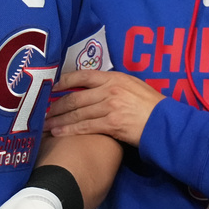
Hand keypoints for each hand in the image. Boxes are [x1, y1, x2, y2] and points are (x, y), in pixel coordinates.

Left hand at [45, 70, 164, 146]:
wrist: (165, 122)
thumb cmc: (152, 104)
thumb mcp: (134, 85)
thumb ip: (114, 84)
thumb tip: (95, 87)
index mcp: (114, 77)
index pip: (83, 75)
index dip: (64, 81)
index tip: (51, 87)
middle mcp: (109, 90)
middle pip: (75, 96)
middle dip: (56, 105)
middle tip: (42, 111)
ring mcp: (109, 107)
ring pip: (77, 112)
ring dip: (58, 119)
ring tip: (45, 124)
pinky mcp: (111, 124)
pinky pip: (85, 127)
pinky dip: (69, 130)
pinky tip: (58, 133)